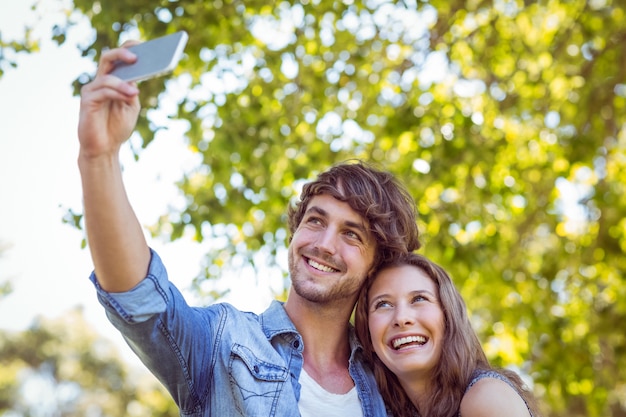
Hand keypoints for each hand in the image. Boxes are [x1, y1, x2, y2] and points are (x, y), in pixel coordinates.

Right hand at [77, 43, 140, 159]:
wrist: (105, 148)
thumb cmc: (117, 127)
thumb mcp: (130, 106)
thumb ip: (132, 92)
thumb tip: (135, 80)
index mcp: (112, 80)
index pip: (118, 58)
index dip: (128, 48)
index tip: (144, 45)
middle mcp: (100, 81)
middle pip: (107, 58)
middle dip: (122, 54)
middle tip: (136, 57)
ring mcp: (92, 90)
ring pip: (107, 77)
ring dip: (123, 83)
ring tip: (136, 91)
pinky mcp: (87, 101)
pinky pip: (103, 92)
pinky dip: (117, 93)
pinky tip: (128, 96)